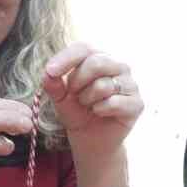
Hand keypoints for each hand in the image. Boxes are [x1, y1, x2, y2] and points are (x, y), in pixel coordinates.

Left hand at [44, 42, 142, 164]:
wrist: (90, 138)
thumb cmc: (77, 111)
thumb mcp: (59, 97)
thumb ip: (53, 84)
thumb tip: (49, 74)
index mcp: (99, 57)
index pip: (85, 48)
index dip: (67, 58)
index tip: (50, 71)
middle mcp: (118, 66)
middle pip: (96, 63)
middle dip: (77, 82)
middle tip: (74, 94)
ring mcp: (130, 84)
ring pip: (103, 85)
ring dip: (87, 99)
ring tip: (88, 105)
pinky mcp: (137, 103)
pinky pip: (113, 102)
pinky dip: (99, 110)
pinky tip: (99, 113)